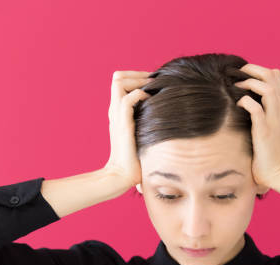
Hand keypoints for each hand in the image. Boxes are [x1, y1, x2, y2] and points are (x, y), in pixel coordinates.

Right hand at [104, 70, 152, 188]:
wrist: (123, 175)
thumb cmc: (136, 158)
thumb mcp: (142, 133)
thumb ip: (146, 119)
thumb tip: (164, 109)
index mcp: (117, 111)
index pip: (120, 81)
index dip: (136, 76)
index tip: (153, 83)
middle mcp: (115, 110)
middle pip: (118, 76)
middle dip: (138, 74)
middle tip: (155, 82)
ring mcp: (117, 116)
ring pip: (119, 82)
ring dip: (138, 81)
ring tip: (153, 89)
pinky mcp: (123, 125)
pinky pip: (128, 99)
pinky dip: (141, 95)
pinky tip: (153, 102)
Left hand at [234, 64, 279, 193]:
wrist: (278, 171)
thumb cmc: (272, 150)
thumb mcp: (275, 125)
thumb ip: (270, 112)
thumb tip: (256, 101)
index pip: (276, 76)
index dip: (259, 70)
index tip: (244, 73)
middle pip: (272, 77)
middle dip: (253, 70)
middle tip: (238, 73)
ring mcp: (274, 119)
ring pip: (267, 89)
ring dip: (250, 84)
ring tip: (237, 86)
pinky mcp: (264, 131)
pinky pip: (256, 109)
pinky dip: (246, 102)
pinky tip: (238, 104)